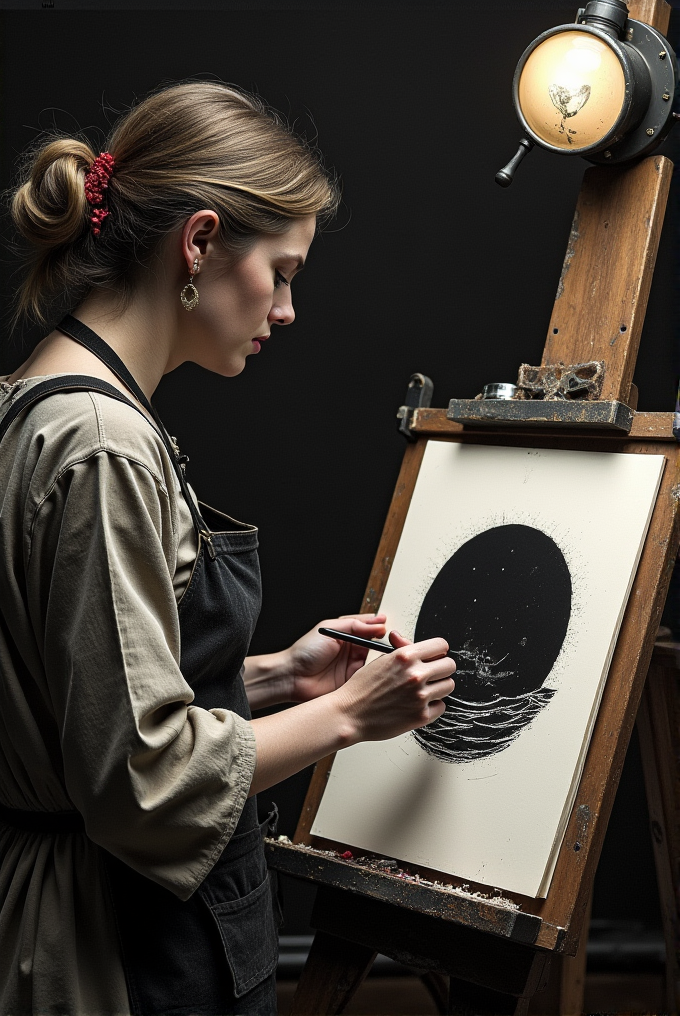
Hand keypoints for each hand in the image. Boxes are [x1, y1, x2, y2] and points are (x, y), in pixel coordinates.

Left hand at [286, 613, 387, 702]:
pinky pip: (369, 677)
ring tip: (390, 654)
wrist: (292, 677)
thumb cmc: (305, 651)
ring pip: (375, 661)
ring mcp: (352, 666)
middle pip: (374, 644)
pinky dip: (376, 674)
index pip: (367, 628)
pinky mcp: (352, 682)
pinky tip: (382, 670)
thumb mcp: (329, 630)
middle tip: (394, 641)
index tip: (386, 626)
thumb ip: (353, 625)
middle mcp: (351, 650)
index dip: (378, 627)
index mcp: (345, 635)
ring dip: (383, 658)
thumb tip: (376, 624)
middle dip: (385, 643)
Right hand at [335, 631, 455, 741]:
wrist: (350, 714)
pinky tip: (418, 705)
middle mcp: (415, 674)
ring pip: (448, 686)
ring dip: (438, 688)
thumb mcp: (381, 660)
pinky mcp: (421, 716)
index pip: (441, 645)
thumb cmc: (361, 688)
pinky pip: (441, 707)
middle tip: (431, 675)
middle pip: (450, 666)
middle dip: (441, 669)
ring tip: (422, 691)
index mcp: (406, 656)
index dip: (438, 651)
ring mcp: (420, 696)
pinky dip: (432, 707)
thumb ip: (401, 650)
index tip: (435, 656)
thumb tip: (410, 642)